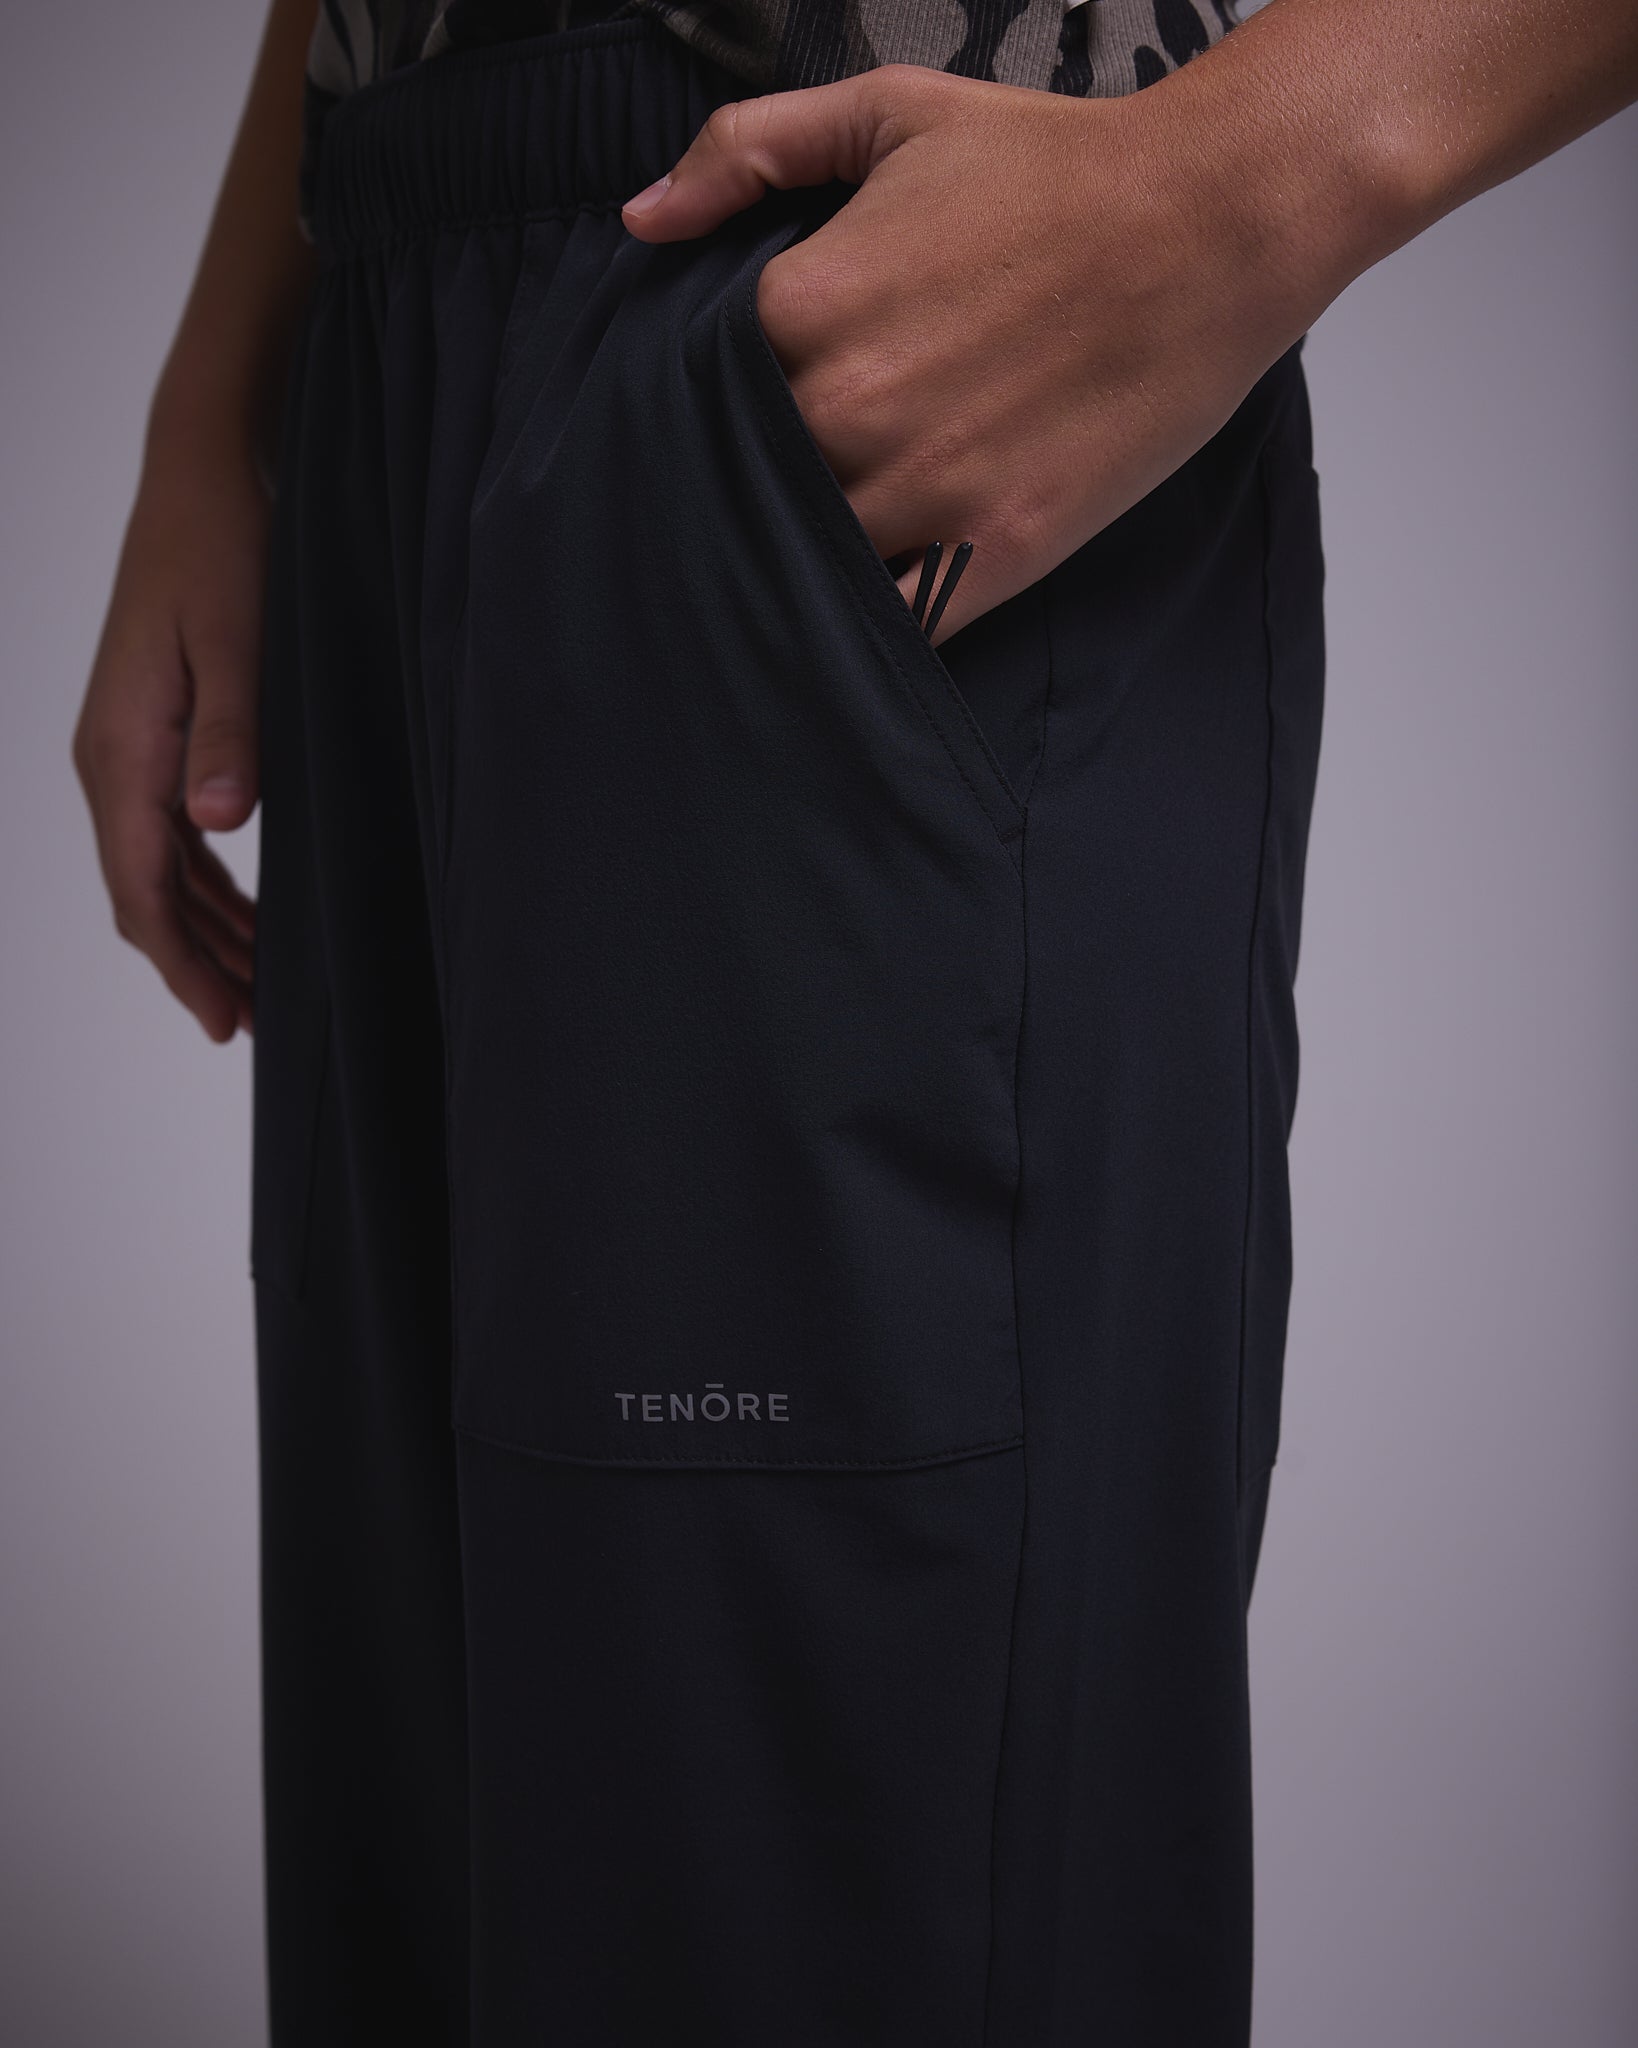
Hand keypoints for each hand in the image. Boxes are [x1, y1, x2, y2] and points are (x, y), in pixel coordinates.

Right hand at [72, 426, 264, 1042]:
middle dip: (195, 965)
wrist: (201, 479)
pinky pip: (170, 836)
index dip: (181, 965)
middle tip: (253, 1026)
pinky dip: (206, 886)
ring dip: (205, 932)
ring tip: (258, 989)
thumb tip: (215, 821)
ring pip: (158, 872)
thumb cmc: (223, 551)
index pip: (143, 889)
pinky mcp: (153, 735)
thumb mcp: (237, 642)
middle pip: (144, 895)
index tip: (222, 1023)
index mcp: (121, 751)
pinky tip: (245, 915)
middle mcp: (110, 760)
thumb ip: (230, 733)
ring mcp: (126, 749)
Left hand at [621, 65, 1327, 643]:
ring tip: (842, 538)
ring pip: (815, 562)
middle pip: (755, 486)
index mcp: (804, 307)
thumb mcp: (891, 114)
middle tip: (798, 480)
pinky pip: (899, 625)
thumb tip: (643, 219)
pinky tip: (880, 603)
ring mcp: (923, 492)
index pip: (706, 396)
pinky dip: (879, 626)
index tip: (752, 413)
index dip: (722, 412)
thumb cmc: (1060, 166)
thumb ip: (749, 152)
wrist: (1216, 220)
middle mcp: (849, 410)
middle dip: (766, 485)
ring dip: (815, 560)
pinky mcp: (995, 552)